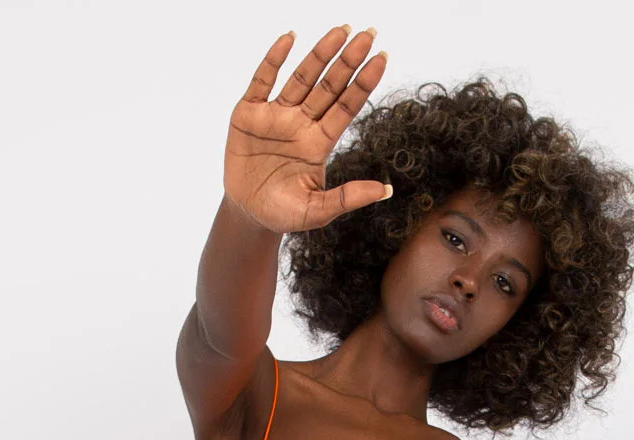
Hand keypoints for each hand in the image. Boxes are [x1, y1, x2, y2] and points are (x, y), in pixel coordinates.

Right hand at [227, 25, 390, 233]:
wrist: (247, 214)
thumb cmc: (284, 213)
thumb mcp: (317, 211)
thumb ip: (348, 198)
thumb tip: (386, 190)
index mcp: (319, 143)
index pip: (346, 107)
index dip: (363, 83)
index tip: (382, 58)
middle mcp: (301, 124)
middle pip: (329, 86)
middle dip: (348, 61)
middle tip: (368, 34)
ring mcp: (275, 115)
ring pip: (301, 78)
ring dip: (320, 54)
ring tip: (339, 30)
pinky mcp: (248, 113)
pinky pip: (262, 80)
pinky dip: (274, 59)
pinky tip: (290, 38)